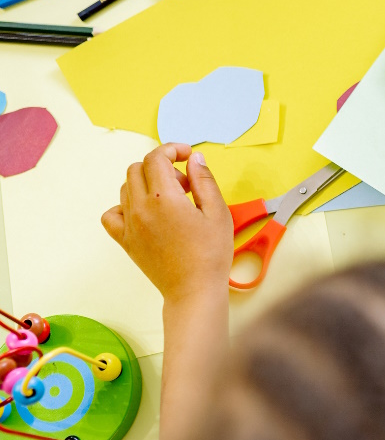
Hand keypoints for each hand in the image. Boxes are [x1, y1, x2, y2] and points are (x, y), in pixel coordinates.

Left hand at [101, 143, 233, 303]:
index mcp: (163, 197)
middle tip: (184, 183)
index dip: (172, 149)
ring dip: (147, 183)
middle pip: (138, 168)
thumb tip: (194, 158)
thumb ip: (204, 180)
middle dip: (161, 166)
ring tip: (171, 200)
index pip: (156, 157)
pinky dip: (125, 206)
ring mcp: (129, 225)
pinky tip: (145, 213)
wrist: (194, 290)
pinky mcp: (125, 241)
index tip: (187, 155)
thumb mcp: (218, 212)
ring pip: (126, 187)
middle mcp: (140, 207)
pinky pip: (112, 214)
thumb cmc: (211, 254)